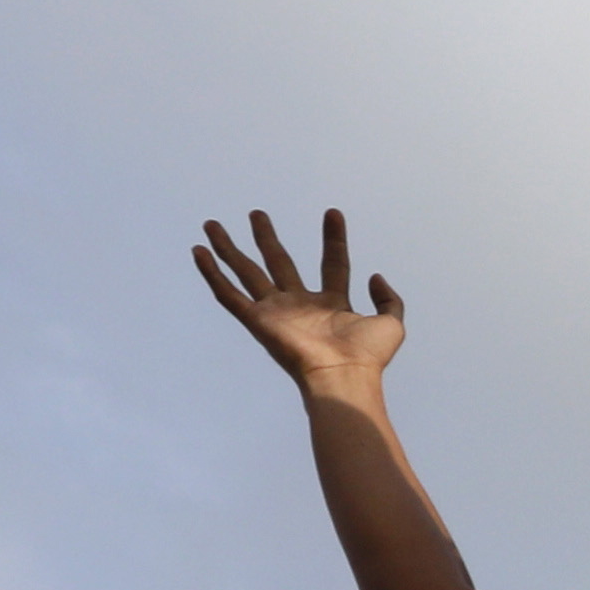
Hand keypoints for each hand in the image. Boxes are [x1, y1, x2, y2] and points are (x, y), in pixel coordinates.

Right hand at [195, 205, 402, 407]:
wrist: (344, 376)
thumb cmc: (367, 358)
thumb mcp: (391, 323)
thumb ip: (389, 299)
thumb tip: (376, 276)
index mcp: (331, 305)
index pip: (333, 264)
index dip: (333, 239)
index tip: (333, 212)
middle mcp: (299, 306)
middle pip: (279, 263)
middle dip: (267, 238)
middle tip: (256, 214)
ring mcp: (276, 313)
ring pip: (247, 273)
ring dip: (229, 249)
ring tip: (212, 225)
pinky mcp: (257, 321)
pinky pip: (228, 296)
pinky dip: (211, 274)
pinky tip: (198, 253)